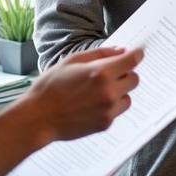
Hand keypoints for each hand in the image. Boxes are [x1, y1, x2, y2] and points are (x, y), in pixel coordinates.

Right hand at [27, 46, 141, 141]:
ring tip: (100, 90)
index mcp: (100, 73)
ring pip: (128, 96)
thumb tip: (120, 51)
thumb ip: (99, 54)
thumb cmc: (51, 87)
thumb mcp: (72, 61)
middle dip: (126, 73)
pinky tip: (93, 103)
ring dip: (120, 91)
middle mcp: (109, 92)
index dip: (136, 55)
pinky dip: (111, 105)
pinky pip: (117, 110)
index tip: (137, 53)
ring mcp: (108, 110)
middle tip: (112, 73)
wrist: (38, 117)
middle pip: (134, 79)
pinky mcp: (105, 124)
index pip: (132, 61)